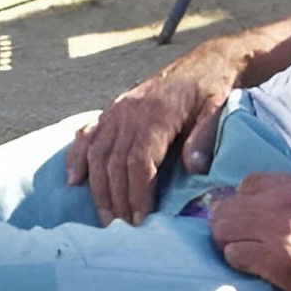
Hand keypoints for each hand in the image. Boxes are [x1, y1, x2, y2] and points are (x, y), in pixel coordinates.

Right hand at [65, 41, 240, 224]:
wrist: (206, 62)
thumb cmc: (212, 88)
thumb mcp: (217, 109)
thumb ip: (204, 138)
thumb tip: (194, 169)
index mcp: (155, 114)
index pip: (138, 162)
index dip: (136, 193)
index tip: (140, 219)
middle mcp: (129, 111)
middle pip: (113, 162)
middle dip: (115, 199)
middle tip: (120, 228)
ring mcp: (117, 109)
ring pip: (97, 153)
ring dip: (97, 188)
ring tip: (105, 216)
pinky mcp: (114, 109)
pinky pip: (87, 134)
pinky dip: (76, 157)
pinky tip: (74, 180)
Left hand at [209, 172, 290, 290]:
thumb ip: (284, 198)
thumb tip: (248, 207)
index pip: (244, 185)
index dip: (243, 205)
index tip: (252, 222)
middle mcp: (281, 201)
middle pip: (226, 208)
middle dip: (228, 228)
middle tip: (242, 243)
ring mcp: (276, 229)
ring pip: (222, 230)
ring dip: (231, 245)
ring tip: (249, 256)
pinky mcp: (273, 258)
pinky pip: (233, 255)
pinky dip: (240, 263)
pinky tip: (257, 269)